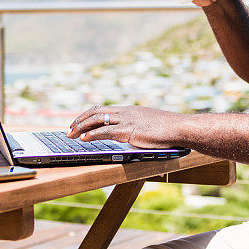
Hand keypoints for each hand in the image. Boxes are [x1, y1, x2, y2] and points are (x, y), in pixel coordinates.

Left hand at [66, 105, 184, 148]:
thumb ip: (137, 127)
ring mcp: (127, 120)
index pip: (102, 109)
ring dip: (81, 127)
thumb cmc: (168, 129)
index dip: (87, 115)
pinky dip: (93, 134)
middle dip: (79, 121)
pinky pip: (106, 131)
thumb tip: (131, 135)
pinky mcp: (129, 131)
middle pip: (95, 112)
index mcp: (128, 110)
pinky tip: (84, 139)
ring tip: (70, 134)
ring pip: (97, 120)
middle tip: (69, 129)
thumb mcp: (148, 125)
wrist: (180, 127)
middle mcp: (125, 112)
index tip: (78, 122)